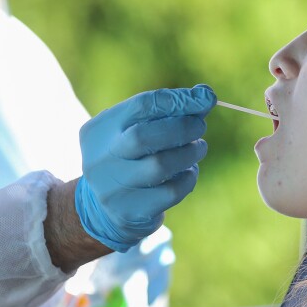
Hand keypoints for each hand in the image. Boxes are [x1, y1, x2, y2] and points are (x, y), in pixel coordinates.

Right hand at [75, 85, 215, 251]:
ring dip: (190, 153)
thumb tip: (205, 95)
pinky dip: (188, 178)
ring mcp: (113, 187)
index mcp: (100, 130)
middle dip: (182, 127)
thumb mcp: (135, 130)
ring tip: (198, 148)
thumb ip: (167, 112)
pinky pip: (171, 191)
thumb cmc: (129, 158)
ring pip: (160, 166)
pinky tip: (189, 172)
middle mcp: (101, 158)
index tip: (206, 98)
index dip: (178, 100)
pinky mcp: (131, 210)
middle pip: (144, 136)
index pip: (141, 105)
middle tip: (200, 126)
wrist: (103, 209)